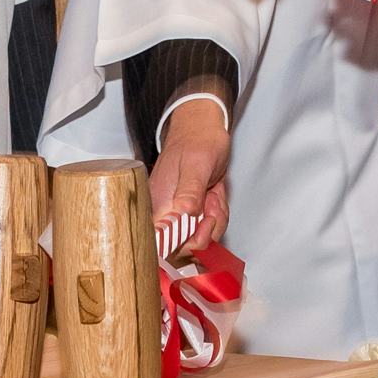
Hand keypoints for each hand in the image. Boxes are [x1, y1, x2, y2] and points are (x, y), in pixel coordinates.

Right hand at [153, 100, 231, 257]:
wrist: (204, 130)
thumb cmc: (197, 141)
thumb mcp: (197, 164)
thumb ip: (190, 189)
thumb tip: (183, 211)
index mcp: (158, 205)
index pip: (163, 244)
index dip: (186, 241)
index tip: (201, 222)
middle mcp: (166, 214)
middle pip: (186, 246)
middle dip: (207, 227)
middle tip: (211, 201)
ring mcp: (179, 215)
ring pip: (201, 238)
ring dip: (215, 218)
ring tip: (212, 193)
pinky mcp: (191, 214)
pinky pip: (208, 228)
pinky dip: (218, 215)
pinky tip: (214, 195)